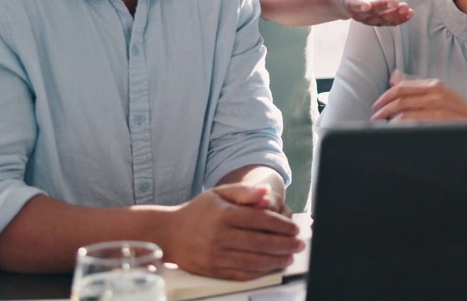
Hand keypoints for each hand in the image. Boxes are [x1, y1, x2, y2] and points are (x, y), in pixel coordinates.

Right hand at [158, 185, 303, 280]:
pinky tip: (271, 267)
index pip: (260, 220)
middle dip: (284, 244)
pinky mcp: (213, 270)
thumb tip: (266, 193)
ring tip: (289, 257)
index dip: (281, 225)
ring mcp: (216, 255)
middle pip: (259, 242)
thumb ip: (243, 192)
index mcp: (224, 215)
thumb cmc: (197, 211)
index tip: (294, 228)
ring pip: (252, 261)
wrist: (168, 233)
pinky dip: (259, 272)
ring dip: (275, 260)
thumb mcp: (218, 194)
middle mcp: (220, 236)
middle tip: (299, 244)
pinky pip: (241, 274)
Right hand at [332, 0, 412, 26]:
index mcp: (349, 3)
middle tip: (395, 2)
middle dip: (384, 8)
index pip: (354, 5)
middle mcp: (360, 14)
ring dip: (396, 15)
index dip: (360, 5)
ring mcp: (370, 19)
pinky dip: (400, 19)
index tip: (367, 5)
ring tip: (407, 9)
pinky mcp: (379, 21)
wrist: (344, 5)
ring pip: (383, 20)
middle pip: (372, 12)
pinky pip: (390, 22)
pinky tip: (410, 13)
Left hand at [370, 71, 466, 122]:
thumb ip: (416, 87)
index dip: (386, 96)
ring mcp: (438, 106)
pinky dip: (401, 125)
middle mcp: (435, 92)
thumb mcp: (439, 94)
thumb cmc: (459, 112)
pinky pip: (414, 121)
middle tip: (374, 117)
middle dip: (383, 107)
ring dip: (389, 117)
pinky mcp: (441, 120)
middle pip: (400, 97)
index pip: (402, 87)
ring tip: (380, 124)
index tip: (376, 105)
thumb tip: (394, 76)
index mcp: (434, 85)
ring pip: (405, 109)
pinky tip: (395, 129)